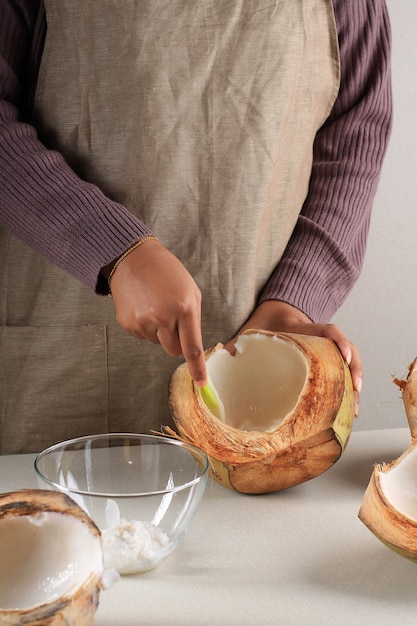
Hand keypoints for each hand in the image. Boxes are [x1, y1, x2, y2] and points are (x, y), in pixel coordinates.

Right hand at [108, 238, 206, 385]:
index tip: (201, 383)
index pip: (191, 348)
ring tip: (155, 306)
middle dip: (176, 343)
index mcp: (183, 308)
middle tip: (172, 320)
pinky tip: (144, 307)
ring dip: (160, 332)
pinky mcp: (128, 324)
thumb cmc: (166, 272)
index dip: (197, 368)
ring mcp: (142, 322)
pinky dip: (146, 327)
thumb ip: (193, 319)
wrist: (132, 259)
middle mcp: (162, 318)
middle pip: (173, 351)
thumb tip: (192, 347)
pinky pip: (143, 336)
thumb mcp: (190, 290)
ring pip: (157, 343)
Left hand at [224, 300, 361, 415]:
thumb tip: (220, 358)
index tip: (344, 357)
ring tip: (354, 409)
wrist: (276, 310)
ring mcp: (325, 350)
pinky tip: (347, 407)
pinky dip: (347, 388)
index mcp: (303, 329)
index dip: (339, 342)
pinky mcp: (324, 361)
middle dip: (355, 372)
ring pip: (350, 363)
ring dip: (355, 385)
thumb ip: (236, 343)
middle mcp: (319, 339)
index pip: (327, 330)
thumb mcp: (251, 330)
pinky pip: (342, 372)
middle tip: (355, 393)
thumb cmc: (264, 323)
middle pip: (348, 351)